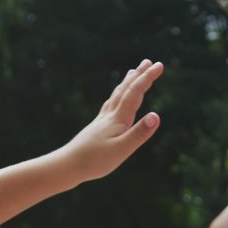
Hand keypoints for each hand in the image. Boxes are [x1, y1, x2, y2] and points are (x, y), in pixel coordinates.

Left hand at [56, 59, 163, 184]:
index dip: (148, 78)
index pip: (135, 93)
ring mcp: (102, 121)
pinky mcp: (97, 128)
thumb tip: (156, 116)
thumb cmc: (94, 161)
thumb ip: (139, 133)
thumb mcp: (121, 150)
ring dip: (127, 83)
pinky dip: (116, 97)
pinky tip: (114, 101)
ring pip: (116, 96)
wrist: (68, 165)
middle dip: (139, 75)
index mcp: (118, 119)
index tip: (160, 65)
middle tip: (149, 62)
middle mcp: (109, 116)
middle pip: (125, 90)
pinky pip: (109, 106)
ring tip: (132, 72)